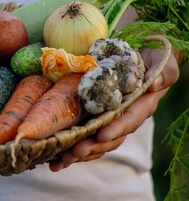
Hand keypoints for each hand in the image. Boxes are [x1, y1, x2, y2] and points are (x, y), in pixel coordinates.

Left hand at [49, 46, 179, 171]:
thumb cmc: (152, 59)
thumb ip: (163, 72)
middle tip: (75, 152)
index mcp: (141, 106)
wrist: (139, 59)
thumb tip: (153, 86)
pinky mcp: (95, 120)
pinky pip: (85, 137)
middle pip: (110, 137)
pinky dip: (71, 148)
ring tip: (61, 160)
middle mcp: (125, 118)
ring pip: (96, 142)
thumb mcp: (162, 61)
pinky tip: (55, 158)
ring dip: (79, 153)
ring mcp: (110, 121)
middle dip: (92, 146)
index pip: (130, 120)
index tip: (102, 135)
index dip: (117, 129)